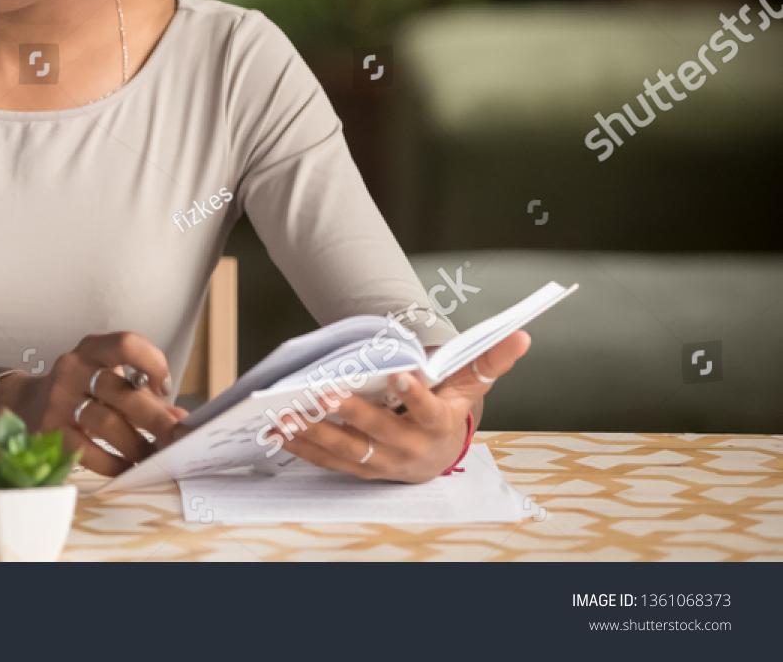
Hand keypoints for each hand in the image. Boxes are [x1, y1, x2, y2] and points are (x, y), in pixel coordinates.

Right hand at [0, 332, 187, 476]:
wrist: (26, 403)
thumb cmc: (80, 390)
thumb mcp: (108, 380)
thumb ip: (144, 395)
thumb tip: (180, 419)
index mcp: (92, 349)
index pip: (126, 343)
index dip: (152, 363)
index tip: (164, 388)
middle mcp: (73, 368)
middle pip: (121, 391)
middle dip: (155, 418)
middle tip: (176, 438)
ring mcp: (59, 399)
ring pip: (106, 423)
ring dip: (136, 445)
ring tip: (153, 458)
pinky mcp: (51, 430)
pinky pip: (87, 451)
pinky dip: (113, 463)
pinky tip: (127, 468)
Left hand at [265, 330, 530, 483]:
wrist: (437, 453)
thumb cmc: (449, 409)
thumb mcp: (469, 385)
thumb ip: (489, 360)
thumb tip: (521, 334)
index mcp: (439, 426)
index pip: (429, 411)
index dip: (416, 395)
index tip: (401, 375)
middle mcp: (410, 450)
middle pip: (379, 433)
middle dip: (351, 414)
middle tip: (324, 393)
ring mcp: (382, 463)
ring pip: (347, 450)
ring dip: (316, 433)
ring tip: (289, 413)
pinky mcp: (358, 468)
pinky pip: (327, 460)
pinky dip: (302, 447)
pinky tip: (279, 430)